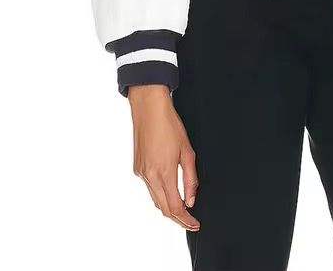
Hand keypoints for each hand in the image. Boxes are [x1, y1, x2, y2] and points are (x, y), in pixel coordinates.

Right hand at [128, 85, 199, 230]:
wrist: (149, 109)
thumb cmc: (170, 125)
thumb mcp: (187, 151)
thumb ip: (190, 178)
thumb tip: (191, 200)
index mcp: (163, 172)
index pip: (174, 207)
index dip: (185, 219)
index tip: (195, 224)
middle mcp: (149, 176)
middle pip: (163, 208)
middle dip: (177, 218)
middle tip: (190, 221)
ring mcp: (141, 173)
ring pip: (155, 199)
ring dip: (168, 207)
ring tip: (182, 209)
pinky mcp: (137, 167)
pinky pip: (149, 188)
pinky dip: (160, 193)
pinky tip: (169, 190)